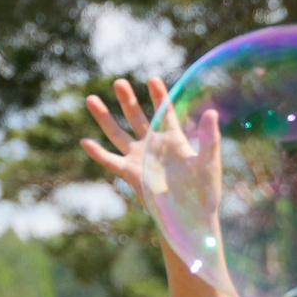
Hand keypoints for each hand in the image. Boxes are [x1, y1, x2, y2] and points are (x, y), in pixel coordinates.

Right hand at [84, 73, 218, 228]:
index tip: (152, 79)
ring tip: (91, 99)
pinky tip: (85, 142)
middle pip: (137, 117)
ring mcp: (140, 159)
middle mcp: (154, 146)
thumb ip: (209, 138)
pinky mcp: (130, 174)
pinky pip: (111, 161)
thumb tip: (211, 113)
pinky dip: (98, 153)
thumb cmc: (205, 192)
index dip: (158, 96)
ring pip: (118, 133)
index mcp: (174, 140)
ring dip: (105, 117)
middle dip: (127, 100)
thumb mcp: (209, 162)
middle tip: (119, 82)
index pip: (164, 112)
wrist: (191, 217)